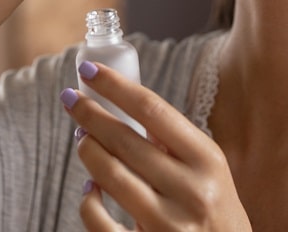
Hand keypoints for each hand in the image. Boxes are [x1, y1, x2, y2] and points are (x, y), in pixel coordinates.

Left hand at [61, 62, 251, 230]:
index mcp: (208, 160)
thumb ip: (175, 144)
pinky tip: (90, 190)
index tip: (89, 71)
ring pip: (109, 176)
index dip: (116, 87)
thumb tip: (124, 108)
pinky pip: (101, 223)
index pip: (153, 110)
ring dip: (87, 151)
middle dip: (90, 114)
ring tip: (81, 138)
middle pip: (125, 139)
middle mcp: (191, 191)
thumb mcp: (210, 172)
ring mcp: (168, 225)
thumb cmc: (216, 212)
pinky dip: (89, 203)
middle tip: (71, 98)